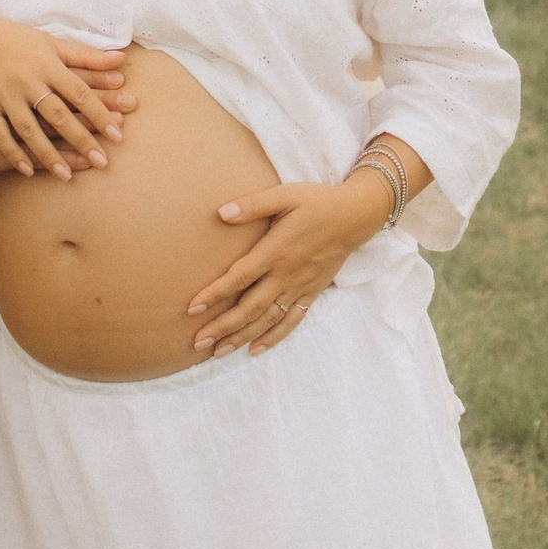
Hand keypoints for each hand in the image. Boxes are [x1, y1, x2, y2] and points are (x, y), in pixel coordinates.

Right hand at [0, 20, 134, 179]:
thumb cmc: (16, 41)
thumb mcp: (50, 43)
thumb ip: (86, 56)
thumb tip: (122, 59)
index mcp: (47, 63)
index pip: (79, 91)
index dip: (100, 112)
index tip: (118, 132)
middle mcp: (28, 80)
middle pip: (58, 113)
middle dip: (81, 138)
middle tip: (103, 160)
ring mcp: (5, 93)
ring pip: (30, 129)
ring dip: (49, 153)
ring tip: (67, 175)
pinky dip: (12, 151)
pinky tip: (28, 170)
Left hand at [186, 170, 392, 356]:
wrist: (355, 216)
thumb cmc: (316, 202)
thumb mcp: (284, 195)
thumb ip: (253, 205)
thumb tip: (221, 213)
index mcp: (275, 251)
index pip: (239, 278)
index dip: (214, 294)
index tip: (192, 309)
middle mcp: (286, 275)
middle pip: (250, 307)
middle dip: (223, 327)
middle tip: (198, 342)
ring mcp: (300, 287)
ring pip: (267, 319)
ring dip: (242, 337)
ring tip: (219, 352)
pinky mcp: (312, 293)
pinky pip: (292, 321)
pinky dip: (274, 337)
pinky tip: (256, 349)